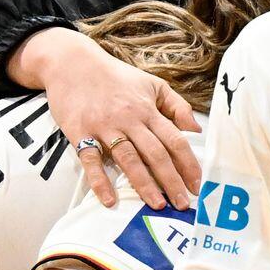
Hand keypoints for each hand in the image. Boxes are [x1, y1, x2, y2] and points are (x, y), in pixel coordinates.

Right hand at [18, 28, 199, 209]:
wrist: (72, 64)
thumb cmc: (115, 76)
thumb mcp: (151, 84)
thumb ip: (176, 106)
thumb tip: (195, 131)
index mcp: (147, 109)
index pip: (174, 140)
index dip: (188, 165)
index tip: (197, 185)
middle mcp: (129, 119)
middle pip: (155, 154)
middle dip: (171, 181)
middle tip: (182, 204)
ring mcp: (104, 127)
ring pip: (128, 159)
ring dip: (144, 185)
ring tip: (157, 205)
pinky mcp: (80, 133)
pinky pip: (91, 161)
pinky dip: (100, 182)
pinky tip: (109, 200)